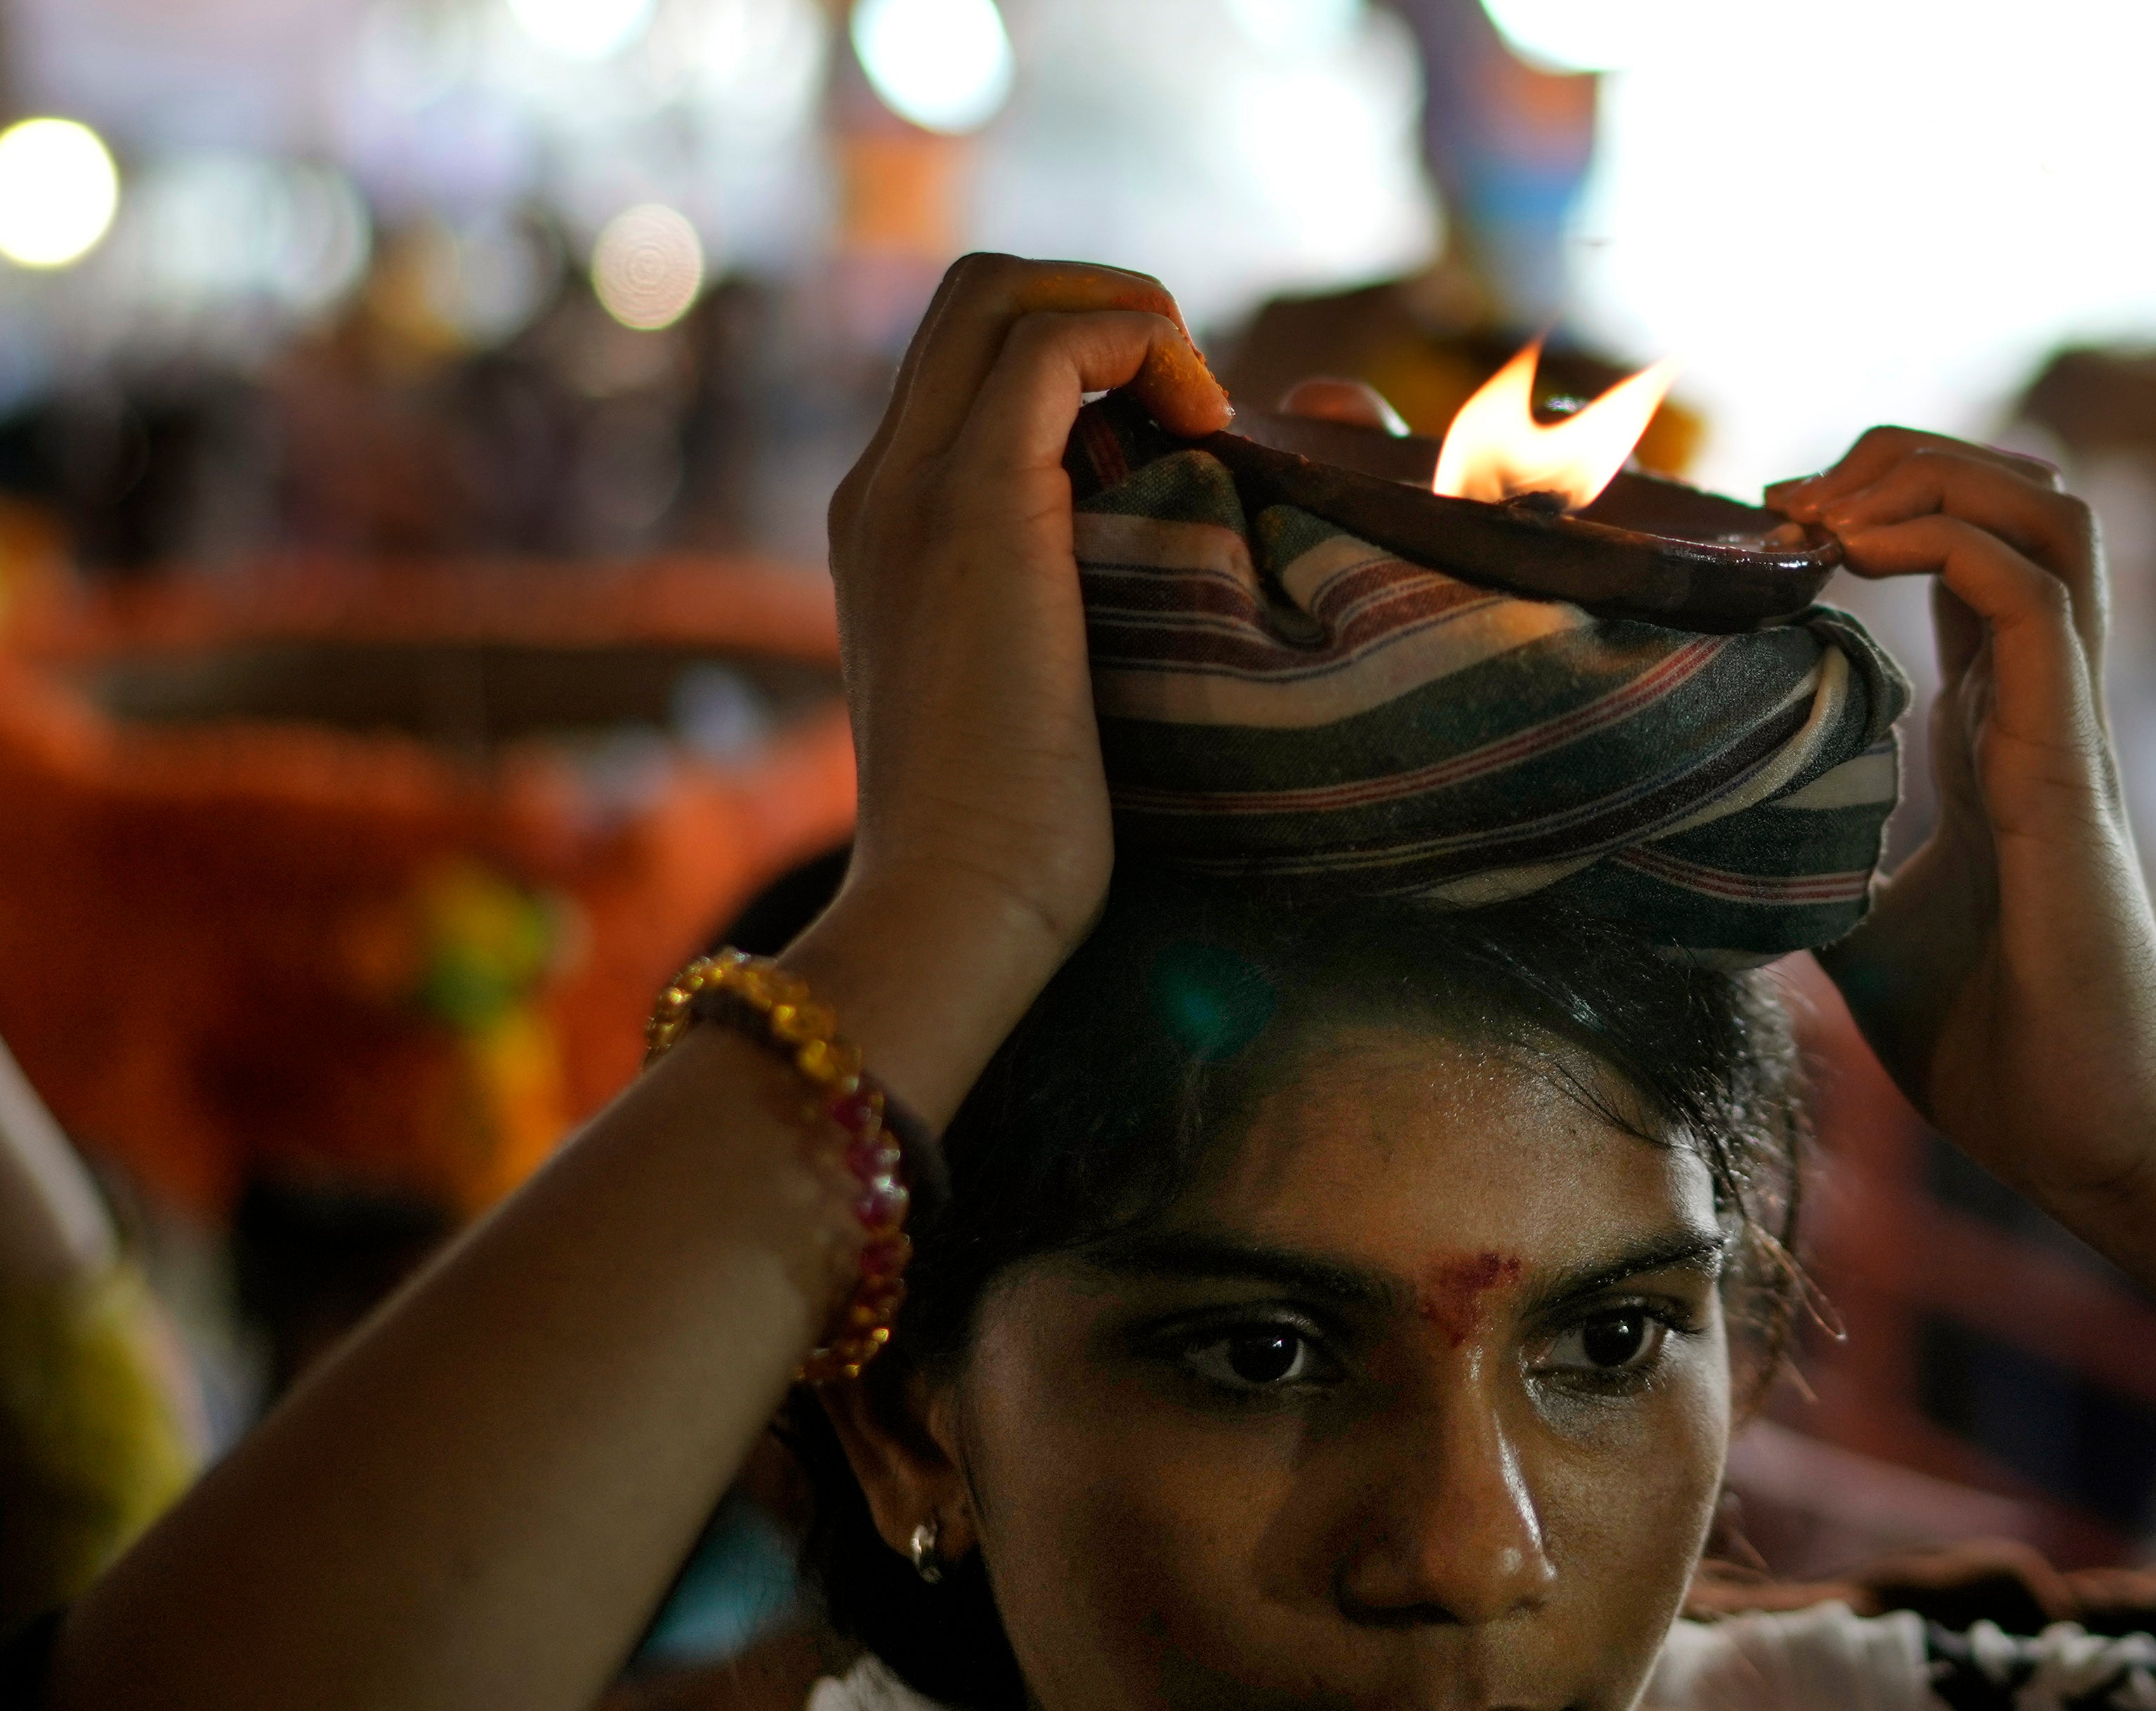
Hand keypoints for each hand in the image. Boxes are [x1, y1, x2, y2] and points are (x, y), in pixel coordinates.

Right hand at [796, 257, 1231, 1116]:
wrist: (955, 908)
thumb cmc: (1028, 847)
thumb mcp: (1048, 703)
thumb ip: (1072, 625)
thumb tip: (1167, 593)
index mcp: (898, 524)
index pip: (974, 356)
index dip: (1087, 354)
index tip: (1176, 441)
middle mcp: (888, 484)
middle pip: (981, 291)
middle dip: (1105, 308)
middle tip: (1193, 411)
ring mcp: (916, 487)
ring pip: (1005, 290)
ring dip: (1127, 316)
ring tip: (1200, 416)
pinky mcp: (971, 505)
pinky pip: (1052, 343)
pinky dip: (1139, 344)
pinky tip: (1200, 429)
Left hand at [1768, 431, 2155, 1221]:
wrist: (2083, 1140)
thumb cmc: (1994, 1043)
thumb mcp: (1861, 930)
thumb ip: (1813, 863)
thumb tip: (1704, 844)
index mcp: (1996, 728)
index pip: (1964, 555)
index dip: (1873, 508)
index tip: (1767, 534)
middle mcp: (2040, 704)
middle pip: (2017, 498)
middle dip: (1901, 459)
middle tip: (1790, 505)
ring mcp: (2064, 727)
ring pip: (2047, 518)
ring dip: (1929, 484)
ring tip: (1828, 519)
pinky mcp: (2068, 771)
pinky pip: (2032, 604)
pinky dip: (1944, 548)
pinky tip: (1857, 566)